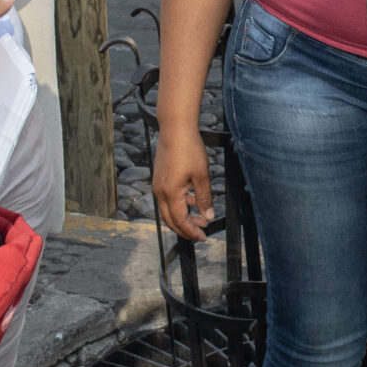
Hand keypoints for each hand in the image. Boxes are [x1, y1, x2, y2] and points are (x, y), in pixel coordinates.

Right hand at [153, 121, 213, 242]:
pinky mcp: (160, 178)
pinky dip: (180, 204)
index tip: (203, 237)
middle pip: (170, 219)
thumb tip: (208, 216)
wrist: (175, 129)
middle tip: (200, 233)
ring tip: (201, 217)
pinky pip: (168, 198)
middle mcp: (160, 191)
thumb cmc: (189, 149)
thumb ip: (204, 198)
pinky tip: (193, 199)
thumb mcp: (201, 176)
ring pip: (169, 210)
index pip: (180, 221)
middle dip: (185, 229)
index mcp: (170, 193)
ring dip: (184, 216)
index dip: (191, 231)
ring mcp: (158, 185)